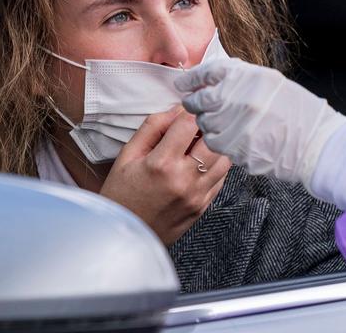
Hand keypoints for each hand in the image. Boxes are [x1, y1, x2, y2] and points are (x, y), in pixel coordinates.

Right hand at [99, 106, 231, 245]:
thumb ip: (153, 127)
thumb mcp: (128, 155)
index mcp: (162, 164)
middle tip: (196, 125)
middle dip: (207, 126)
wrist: (122, 236)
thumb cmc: (121, 194)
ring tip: (199, 144)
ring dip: (215, 146)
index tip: (187, 109)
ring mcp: (197, 196)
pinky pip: (222, 178)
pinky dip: (216, 165)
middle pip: (214, 139)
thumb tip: (177, 109)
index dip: (190, 110)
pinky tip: (200, 163)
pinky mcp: (203, 207)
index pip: (190, 123)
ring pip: (224, 159)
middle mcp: (184, 180)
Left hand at [175, 58, 345, 187]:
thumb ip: (238, 78)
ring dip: (208, 123)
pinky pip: (215, 143)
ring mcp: (234, 126)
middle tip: (195, 105)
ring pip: (204, 124)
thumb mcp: (269, 81)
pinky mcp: (235, 149)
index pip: (205, 73)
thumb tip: (210, 80)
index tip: (183, 83)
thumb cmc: (297, 110)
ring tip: (222, 123)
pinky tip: (231, 137)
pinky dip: (218, 140)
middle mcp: (236, 99)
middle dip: (194, 104)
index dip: (191, 79)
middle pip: (199, 101)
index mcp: (245, 78)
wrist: (316, 142)